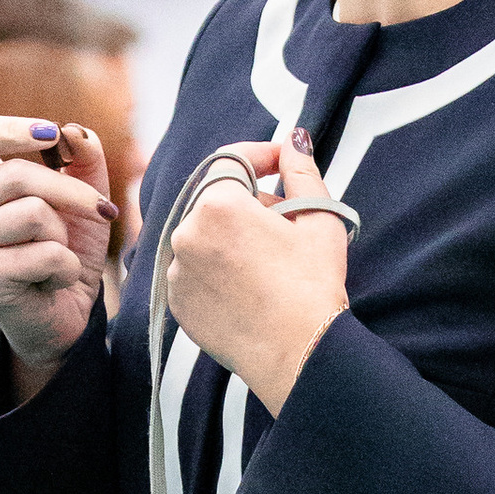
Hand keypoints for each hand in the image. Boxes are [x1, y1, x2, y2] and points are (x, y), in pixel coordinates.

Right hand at [0, 117, 121, 388]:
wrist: (63, 314)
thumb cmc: (66, 248)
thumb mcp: (84, 195)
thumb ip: (83, 157)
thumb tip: (73, 131)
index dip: (7, 128)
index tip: (49, 133)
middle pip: (17, 174)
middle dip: (72, 191)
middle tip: (104, 210)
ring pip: (33, 213)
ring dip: (65, 235)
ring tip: (60, 254)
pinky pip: (44, 252)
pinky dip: (67, 266)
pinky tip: (55, 280)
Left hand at [161, 134, 348, 414]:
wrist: (296, 354)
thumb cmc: (313, 286)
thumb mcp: (318, 218)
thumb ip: (300, 170)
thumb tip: (292, 139)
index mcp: (219, 203)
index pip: (233, 160)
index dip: (261, 156)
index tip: (282, 164)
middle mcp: (187, 231)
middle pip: (218, 199)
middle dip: (249, 203)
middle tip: (286, 225)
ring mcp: (177, 269)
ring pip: (205, 235)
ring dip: (232, 237)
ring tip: (268, 262)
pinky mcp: (176, 301)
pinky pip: (195, 269)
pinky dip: (217, 268)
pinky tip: (248, 287)